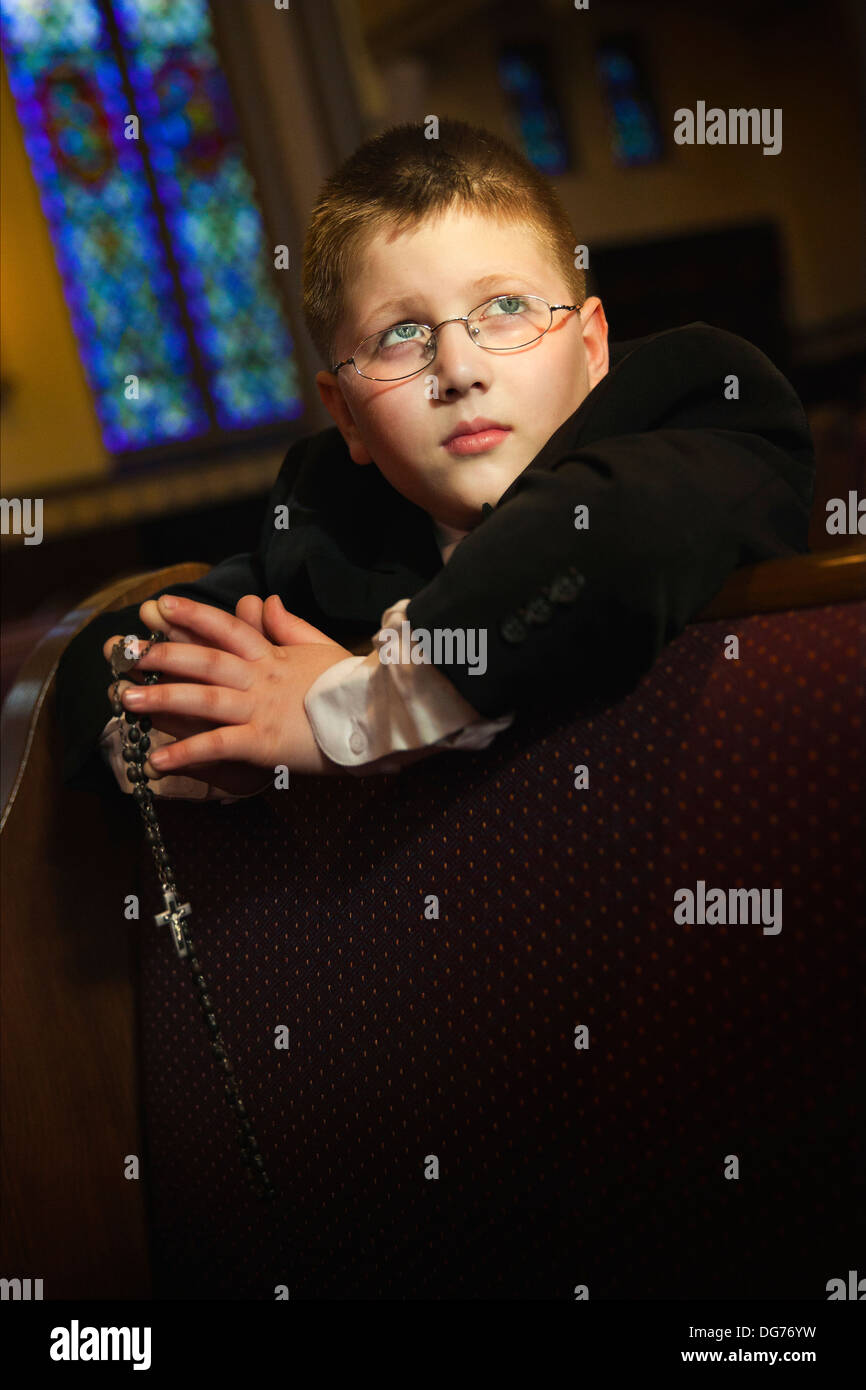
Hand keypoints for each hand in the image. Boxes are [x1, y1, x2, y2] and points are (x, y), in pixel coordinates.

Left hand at [105, 593, 354, 783]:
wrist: (378, 716)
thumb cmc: (352, 685)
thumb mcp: (321, 647)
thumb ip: (288, 625)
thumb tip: (264, 599)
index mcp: (273, 656)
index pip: (228, 628)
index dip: (194, 615)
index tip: (162, 604)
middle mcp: (261, 678)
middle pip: (205, 660)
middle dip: (163, 655)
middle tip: (125, 652)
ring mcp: (260, 709)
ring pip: (204, 698)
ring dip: (162, 699)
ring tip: (125, 700)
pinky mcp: (264, 742)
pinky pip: (219, 745)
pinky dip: (187, 753)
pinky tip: (158, 761)